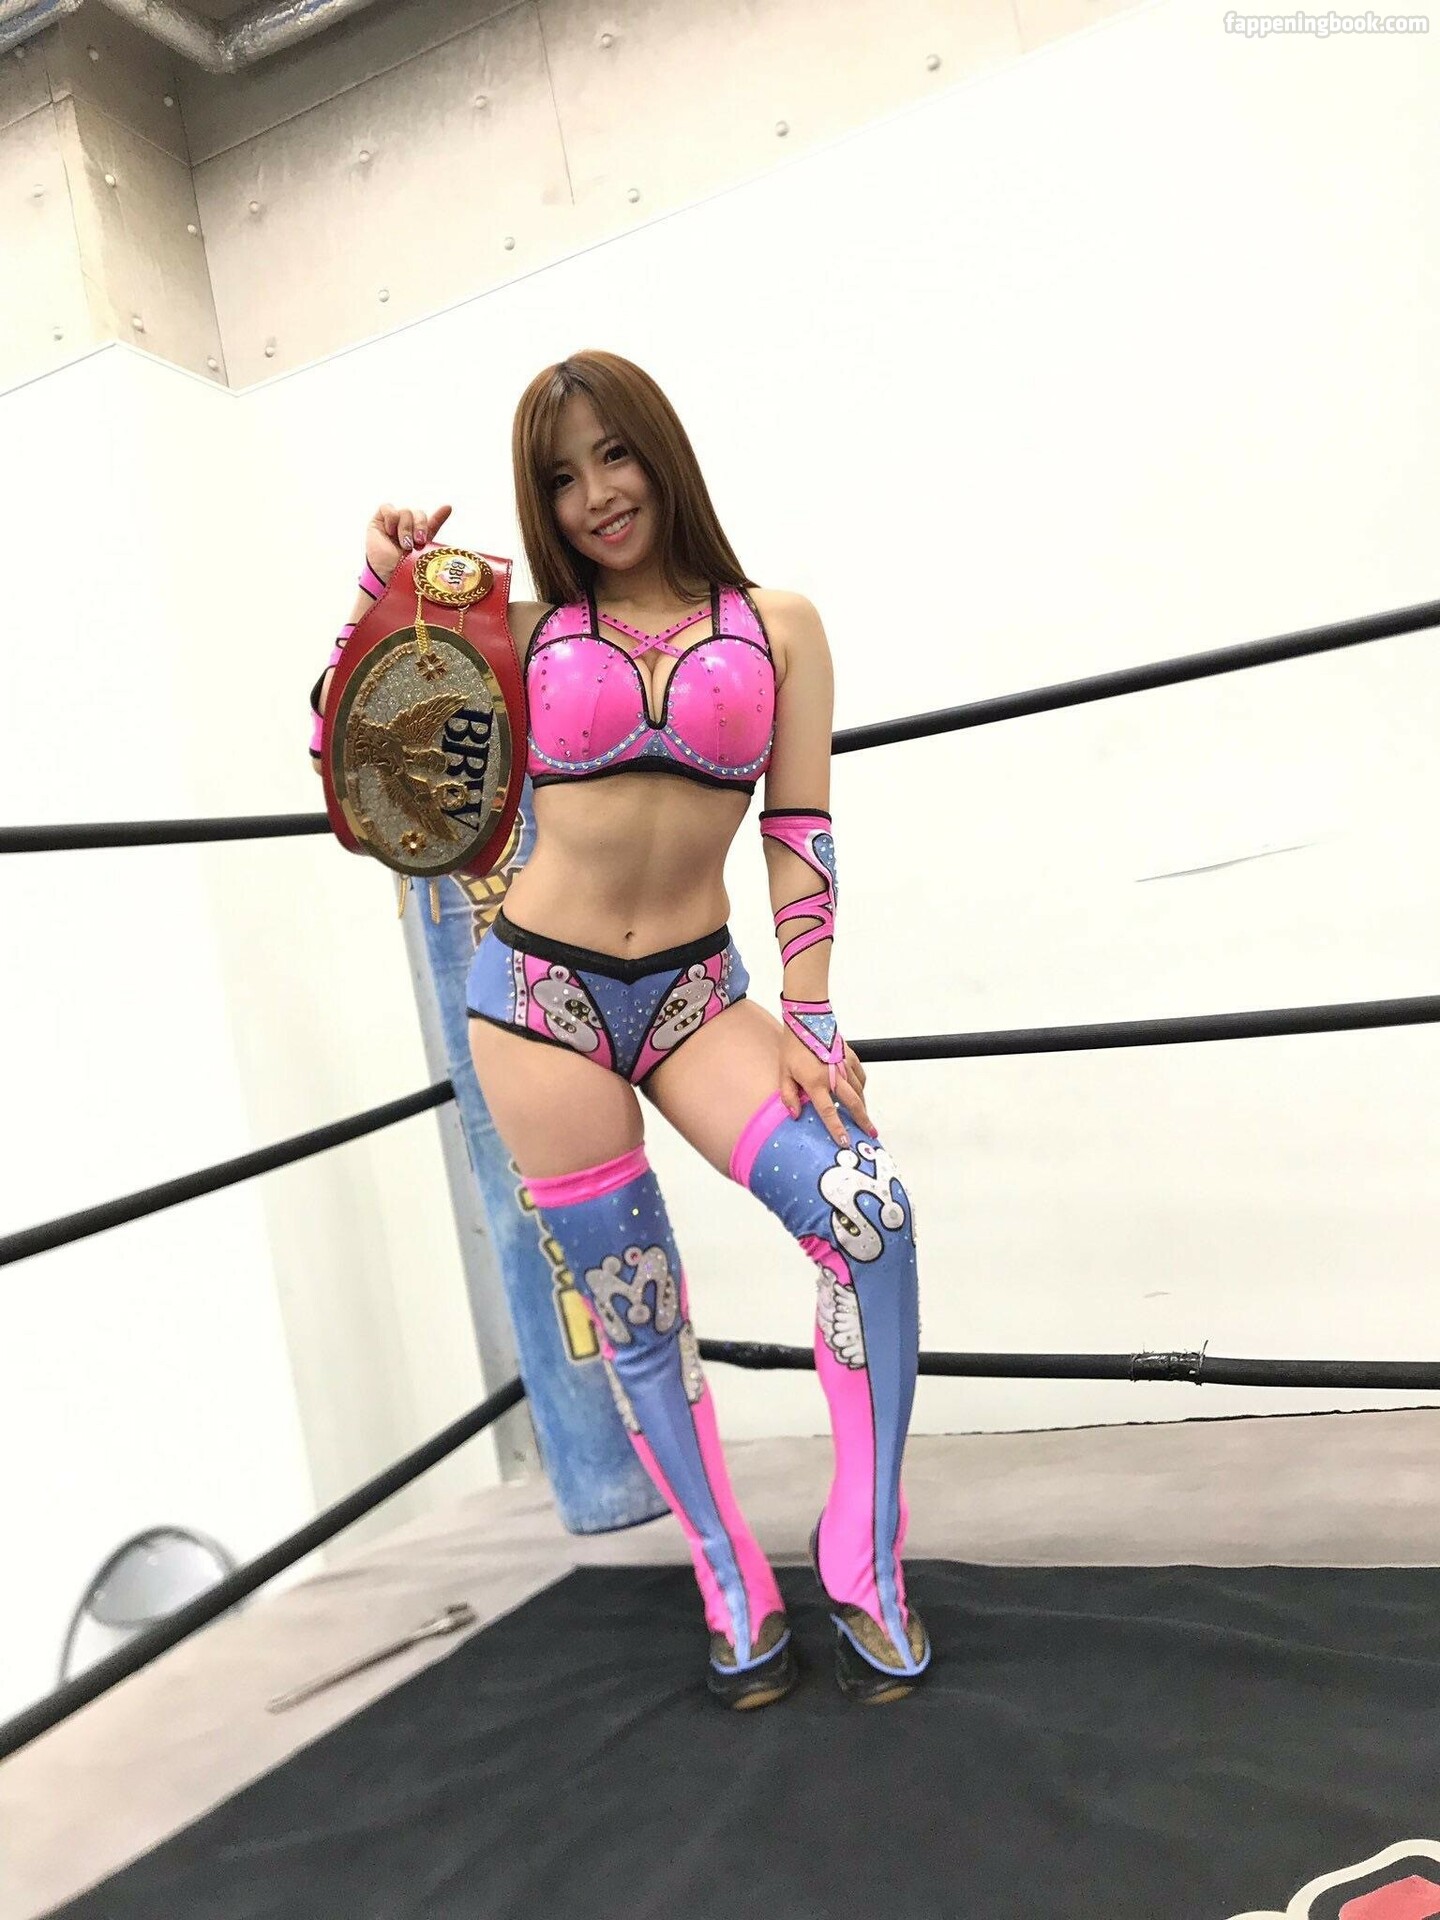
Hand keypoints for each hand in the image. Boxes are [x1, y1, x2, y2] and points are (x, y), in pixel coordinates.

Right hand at [365, 501, 452, 581]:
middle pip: (419, 514)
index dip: (440, 515)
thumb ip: (433, 528)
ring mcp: (392, 524)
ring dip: (406, 528)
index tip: (448, 508)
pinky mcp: (378, 521)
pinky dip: (391, 518)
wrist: (389, 575)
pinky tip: (390, 532)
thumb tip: (448, 507)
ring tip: (404, 544)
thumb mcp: (423, 550)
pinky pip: (387, 508)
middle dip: (421, 526)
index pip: (430, 522)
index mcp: (419, 536)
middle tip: (419, 541)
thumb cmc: (404, 569)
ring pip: (405, 512)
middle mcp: (407, 528)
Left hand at [779, 1030, 875, 1147]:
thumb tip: (795, 1115)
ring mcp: (844, 1065)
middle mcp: (833, 1075)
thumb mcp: (784, 1072)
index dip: (837, 1128)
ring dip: (864, 1106)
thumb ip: (789, 1095)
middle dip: (863, 1120)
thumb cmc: (794, 1045)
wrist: (806, 1018)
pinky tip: (860, 1092)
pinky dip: (862, 1086)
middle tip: (870, 1134)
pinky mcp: (850, 1055)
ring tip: (865, 1118)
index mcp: (816, 1082)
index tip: (845, 1141)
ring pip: (859, 1090)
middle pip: (853, 1103)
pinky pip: (860, 1076)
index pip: (828, 1111)